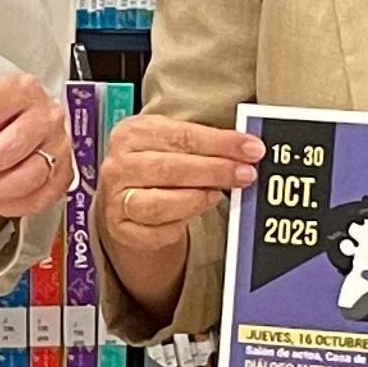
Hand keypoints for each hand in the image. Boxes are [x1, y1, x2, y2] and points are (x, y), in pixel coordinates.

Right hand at [92, 110, 262, 300]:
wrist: (125, 198)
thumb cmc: (155, 165)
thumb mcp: (172, 144)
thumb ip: (204, 144)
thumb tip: (245, 149)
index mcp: (131, 133)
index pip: (181, 136)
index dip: (220, 143)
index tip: (251, 148)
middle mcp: (119, 166)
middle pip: (171, 169)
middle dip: (214, 171)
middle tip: (245, 174)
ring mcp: (117, 200)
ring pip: (160, 204)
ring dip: (196, 200)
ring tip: (217, 195)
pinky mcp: (121, 229)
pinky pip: (155, 233)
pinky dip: (179, 226)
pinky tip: (192, 215)